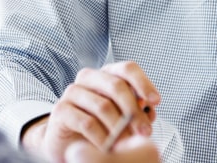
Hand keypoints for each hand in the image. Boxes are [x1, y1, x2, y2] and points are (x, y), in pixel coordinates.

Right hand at [22, 60, 159, 162]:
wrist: (69, 142)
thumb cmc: (98, 126)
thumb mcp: (121, 118)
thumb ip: (136, 110)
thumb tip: (149, 110)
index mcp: (106, 75)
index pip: (127, 69)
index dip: (143, 83)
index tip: (155, 101)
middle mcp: (89, 78)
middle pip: (116, 85)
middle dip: (134, 111)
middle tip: (144, 132)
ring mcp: (72, 92)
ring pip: (103, 106)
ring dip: (118, 129)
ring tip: (125, 144)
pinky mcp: (61, 110)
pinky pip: (87, 123)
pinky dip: (101, 138)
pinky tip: (107, 147)